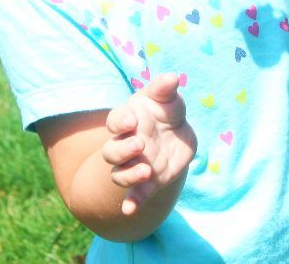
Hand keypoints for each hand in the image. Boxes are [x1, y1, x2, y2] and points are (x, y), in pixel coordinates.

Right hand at [102, 73, 196, 215]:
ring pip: (119, 174)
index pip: (115, 121)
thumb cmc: (166, 111)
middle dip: (122, 150)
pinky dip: (131, 202)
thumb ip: (165, 88)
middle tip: (140, 145)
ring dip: (128, 175)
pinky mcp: (147, 182)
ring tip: (145, 172)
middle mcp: (126, 143)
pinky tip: (129, 211)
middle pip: (111, 151)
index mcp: (128, 119)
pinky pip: (135, 194)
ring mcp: (134, 164)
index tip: (130, 122)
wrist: (177, 135)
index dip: (119, 122)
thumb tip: (173, 77)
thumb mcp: (168, 97)